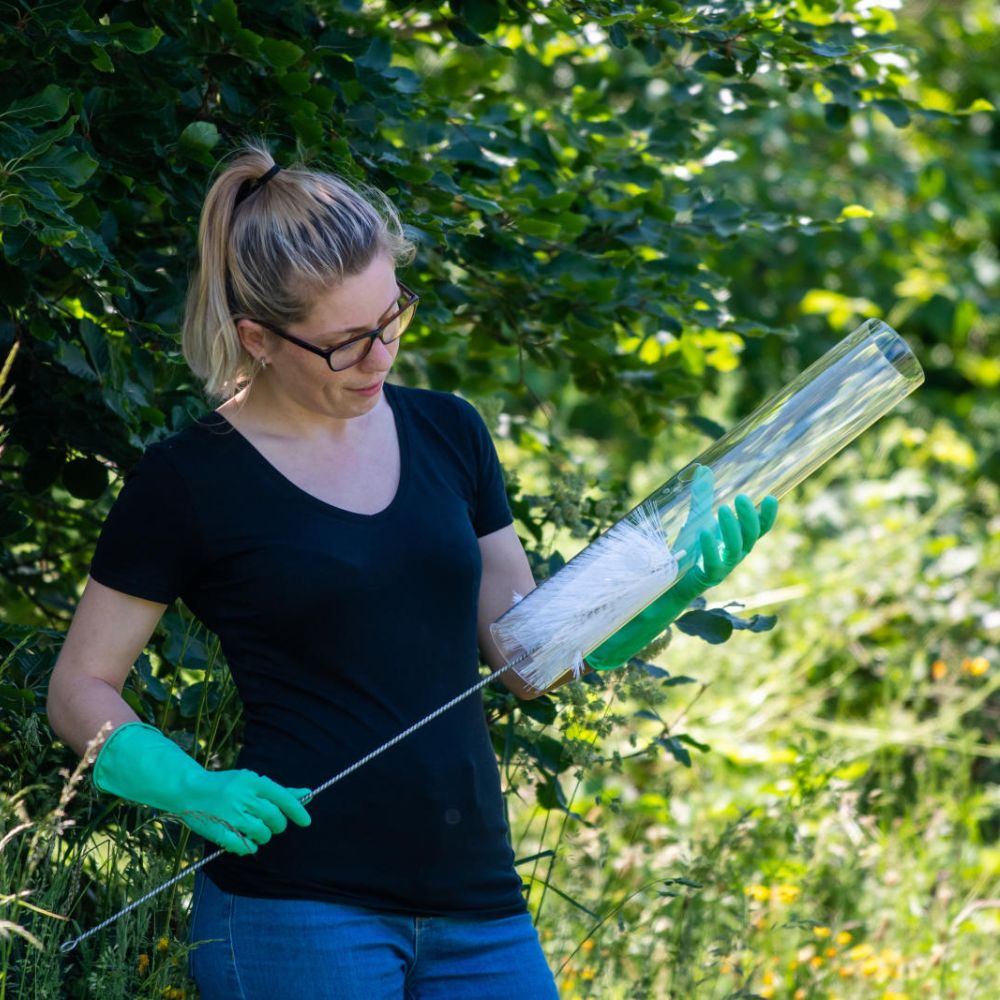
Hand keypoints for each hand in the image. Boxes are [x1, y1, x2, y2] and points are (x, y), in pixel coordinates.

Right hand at [92, 721, 311, 854]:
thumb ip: (280, 790)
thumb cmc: (227, 786)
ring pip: (262, 833)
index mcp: (253, 781)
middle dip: (277, 825)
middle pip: (275, 818)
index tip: (306, 822)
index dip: (298, 811)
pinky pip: (245, 846)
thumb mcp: (252, 782)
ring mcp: (231, 814)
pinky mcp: (219, 831)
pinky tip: (246, 840)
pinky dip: (249, 846)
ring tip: (253, 830)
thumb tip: (308, 793)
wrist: (189, 789)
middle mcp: (243, 796)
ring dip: (263, 836)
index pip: (283, 797)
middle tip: (270, 824)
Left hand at [585, 466, 778, 671]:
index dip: (767, 517)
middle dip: (749, 518)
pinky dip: (710, 549)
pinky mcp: (704, 580)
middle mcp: (732, 556)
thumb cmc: (686, 550)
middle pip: (750, 538)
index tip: (770, 498)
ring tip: (723, 510)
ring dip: (733, 531)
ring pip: (736, 552)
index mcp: (734, 542)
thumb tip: (705, 468)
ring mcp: (720, 570)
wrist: (666, 582)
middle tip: (740, 498)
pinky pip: (714, 567)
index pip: (758, 530)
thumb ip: (702, 497)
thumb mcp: (695, 519)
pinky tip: (704, 533)